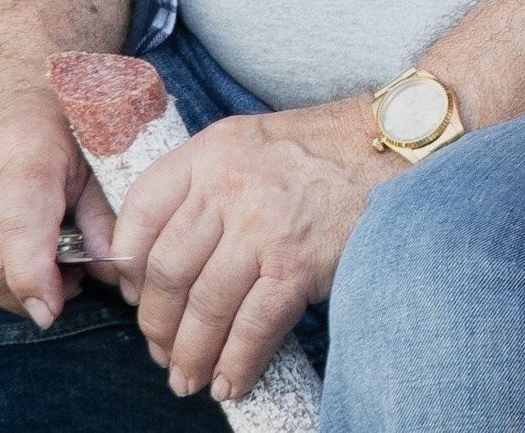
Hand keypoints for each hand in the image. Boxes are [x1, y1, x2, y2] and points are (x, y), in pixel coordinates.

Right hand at [0, 79, 109, 329]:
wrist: (13, 90)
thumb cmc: (66, 129)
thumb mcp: (97, 164)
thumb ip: (104, 220)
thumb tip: (112, 274)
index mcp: (24, 156)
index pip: (17, 231)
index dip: (32, 280)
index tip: (51, 311)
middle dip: (24, 295)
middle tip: (65, 288)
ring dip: (7, 291)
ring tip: (46, 273)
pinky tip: (17, 261)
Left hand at [113, 97, 399, 401]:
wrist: (397, 145)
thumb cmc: (324, 149)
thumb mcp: (249, 144)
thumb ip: (203, 186)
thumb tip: (165, 263)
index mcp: (209, 152)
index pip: (140, 215)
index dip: (128, 268)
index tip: (134, 297)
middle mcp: (228, 186)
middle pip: (168, 271)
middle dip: (158, 325)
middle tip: (161, 352)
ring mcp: (263, 226)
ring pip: (206, 306)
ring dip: (191, 353)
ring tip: (189, 378)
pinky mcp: (299, 262)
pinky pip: (254, 326)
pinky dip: (237, 361)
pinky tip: (230, 381)